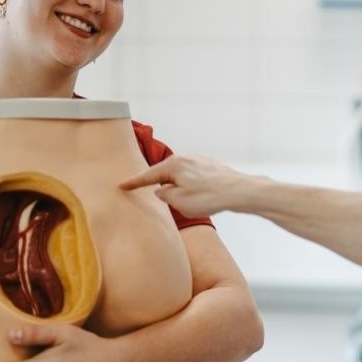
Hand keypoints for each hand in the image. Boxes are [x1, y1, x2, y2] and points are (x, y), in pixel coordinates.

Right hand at [119, 154, 256, 217]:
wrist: (240, 191)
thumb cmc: (210, 197)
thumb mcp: (180, 202)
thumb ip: (165, 196)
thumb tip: (161, 190)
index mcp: (173, 166)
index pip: (148, 176)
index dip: (134, 182)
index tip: (121, 185)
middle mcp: (185, 158)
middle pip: (164, 172)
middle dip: (156, 182)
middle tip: (145, 189)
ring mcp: (199, 161)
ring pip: (180, 174)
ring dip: (176, 186)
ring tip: (177, 199)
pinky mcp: (211, 167)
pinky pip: (193, 176)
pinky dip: (189, 185)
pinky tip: (196, 195)